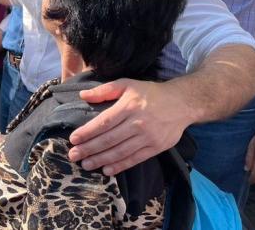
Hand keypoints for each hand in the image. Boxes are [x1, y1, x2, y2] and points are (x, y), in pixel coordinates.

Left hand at [68, 79, 188, 175]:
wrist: (182, 103)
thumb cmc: (150, 93)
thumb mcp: (127, 84)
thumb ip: (105, 90)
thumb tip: (83, 96)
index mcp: (129, 106)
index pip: (104, 122)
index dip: (87, 132)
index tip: (73, 139)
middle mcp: (138, 122)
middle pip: (109, 139)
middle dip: (89, 149)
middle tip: (74, 156)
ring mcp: (148, 137)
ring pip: (120, 151)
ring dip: (101, 160)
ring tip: (86, 164)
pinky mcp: (156, 147)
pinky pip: (135, 159)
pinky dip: (120, 166)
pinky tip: (107, 170)